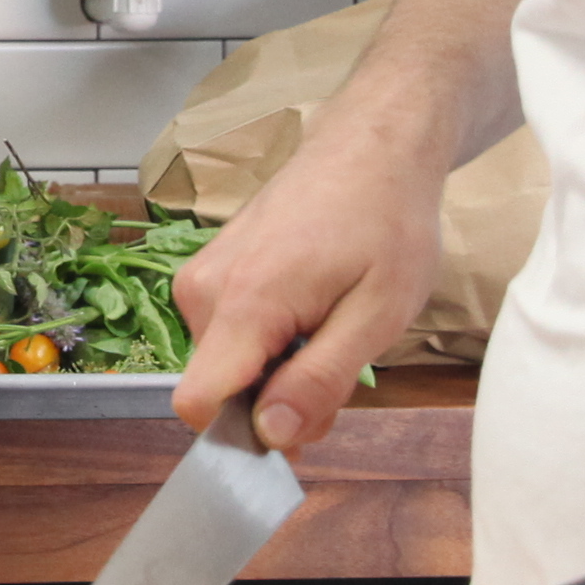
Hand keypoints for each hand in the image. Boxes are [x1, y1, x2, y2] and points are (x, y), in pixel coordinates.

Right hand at [164, 94, 446, 458]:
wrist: (371, 148)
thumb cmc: (386, 223)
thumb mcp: (377, 315)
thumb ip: (320, 380)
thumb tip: (271, 436)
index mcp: (244, 304)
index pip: (197, 403)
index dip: (243, 435)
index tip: (300, 428)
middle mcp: (203, 291)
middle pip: (221, 388)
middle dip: (276, 400)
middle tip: (342, 368)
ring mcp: (201, 277)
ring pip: (226, 363)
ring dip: (276, 369)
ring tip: (332, 327)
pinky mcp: (209, 269)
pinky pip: (227, 333)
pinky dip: (268, 340)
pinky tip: (312, 309)